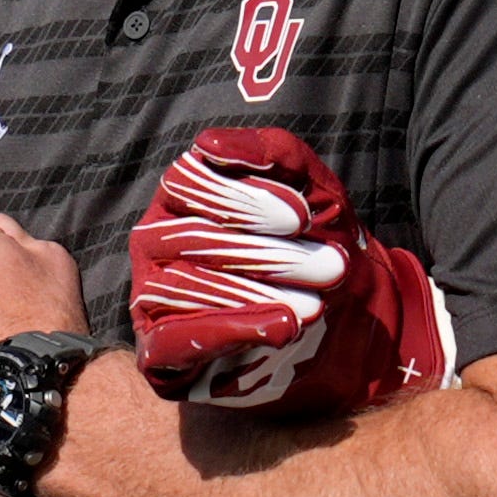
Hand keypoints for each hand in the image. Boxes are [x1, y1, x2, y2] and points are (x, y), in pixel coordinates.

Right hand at [124, 129, 447, 412]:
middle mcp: (155, 241)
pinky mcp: (160, 352)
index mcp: (182, 195)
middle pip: (189, 239)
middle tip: (331, 269)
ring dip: (255, 297)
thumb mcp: (313, 189)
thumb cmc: (318, 242)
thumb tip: (208, 144)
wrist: (345, 318)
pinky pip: (174, 341)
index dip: (242, 200)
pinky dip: (229, 332)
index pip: (187, 183)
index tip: (302, 218)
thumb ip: (274, 153)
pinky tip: (281, 327)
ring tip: (317, 305)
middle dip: (266, 256)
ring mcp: (150, 297)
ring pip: (183, 290)